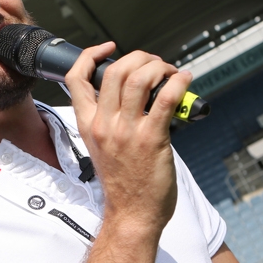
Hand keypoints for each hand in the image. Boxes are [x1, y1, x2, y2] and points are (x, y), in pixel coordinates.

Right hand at [64, 42, 191, 232]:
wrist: (133, 214)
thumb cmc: (123, 183)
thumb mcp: (102, 147)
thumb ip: (109, 121)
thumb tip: (134, 95)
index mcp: (87, 124)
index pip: (77, 78)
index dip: (92, 54)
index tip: (109, 48)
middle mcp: (104, 124)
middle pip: (115, 70)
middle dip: (139, 57)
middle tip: (155, 64)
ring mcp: (127, 131)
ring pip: (139, 78)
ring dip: (159, 66)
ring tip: (170, 72)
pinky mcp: (152, 139)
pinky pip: (165, 98)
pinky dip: (178, 83)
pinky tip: (185, 81)